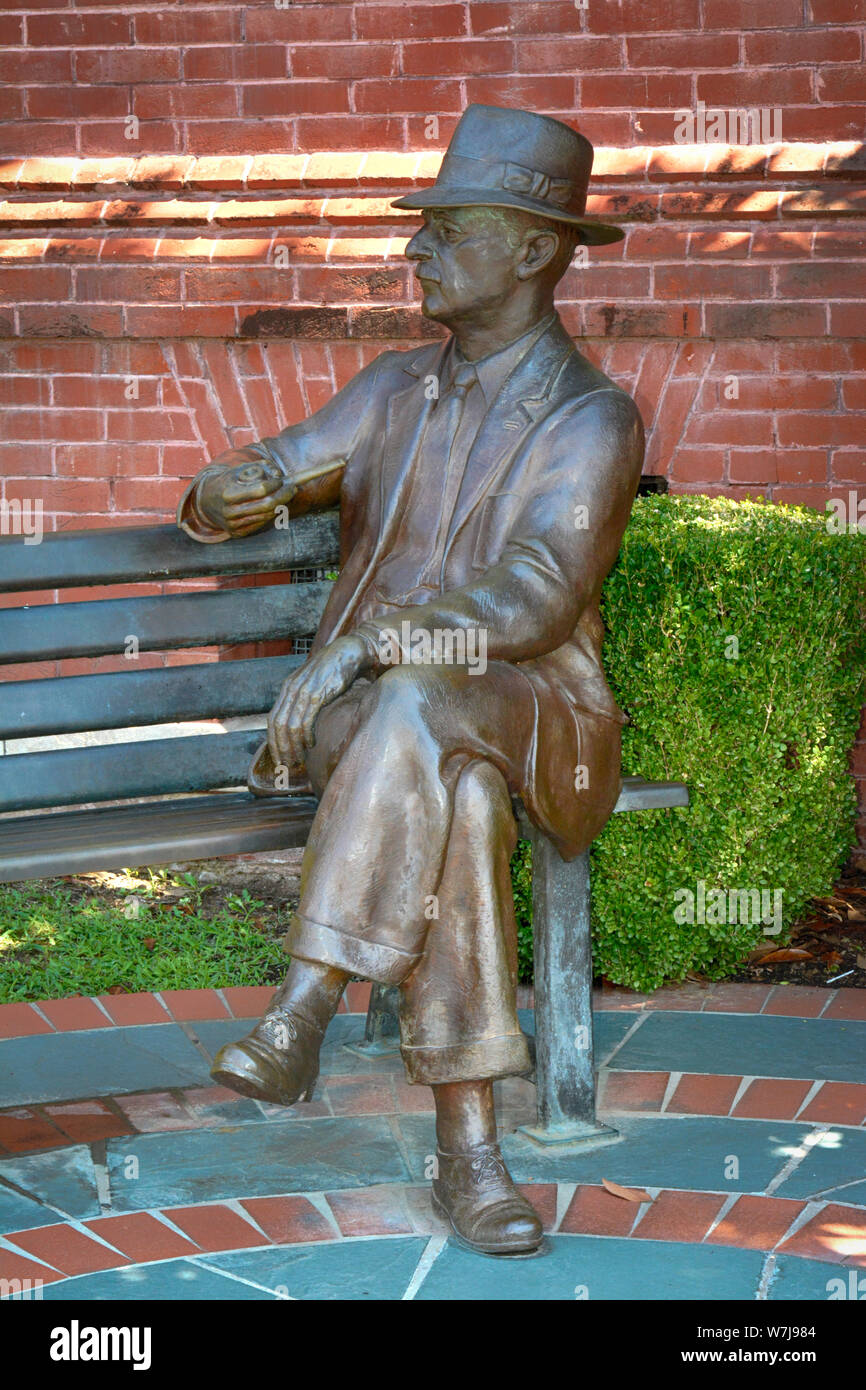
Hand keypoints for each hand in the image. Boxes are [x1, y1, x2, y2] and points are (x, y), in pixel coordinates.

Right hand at [198, 454, 292, 536]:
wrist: (207, 502)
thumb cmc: (228, 481)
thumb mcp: (240, 469)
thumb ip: (260, 467)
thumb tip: (279, 475)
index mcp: (228, 493)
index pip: (261, 489)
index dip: (275, 484)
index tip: (281, 479)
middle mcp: (230, 512)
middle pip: (268, 505)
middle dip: (284, 495)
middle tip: (293, 487)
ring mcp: (233, 525)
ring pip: (267, 515)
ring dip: (280, 505)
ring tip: (285, 494)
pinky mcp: (237, 533)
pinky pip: (261, 524)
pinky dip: (270, 514)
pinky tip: (273, 506)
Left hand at [267, 635, 375, 773]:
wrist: (348, 652)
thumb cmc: (333, 671)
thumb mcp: (312, 685)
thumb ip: (304, 701)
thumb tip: (300, 726)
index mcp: (288, 688)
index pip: (273, 720)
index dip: (273, 741)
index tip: (279, 758)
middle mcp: (291, 689)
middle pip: (278, 725)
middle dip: (281, 748)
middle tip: (287, 765)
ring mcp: (303, 691)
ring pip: (291, 725)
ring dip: (293, 746)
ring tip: (299, 759)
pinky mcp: (317, 694)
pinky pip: (306, 720)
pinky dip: (306, 736)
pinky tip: (311, 744)